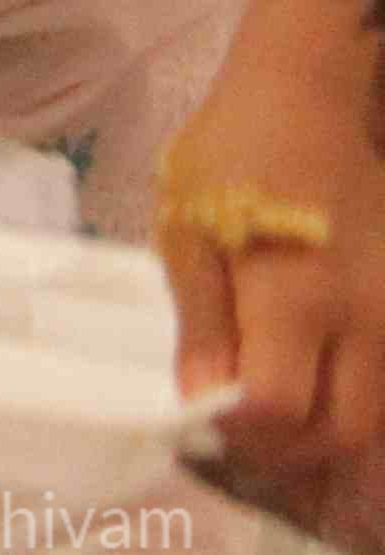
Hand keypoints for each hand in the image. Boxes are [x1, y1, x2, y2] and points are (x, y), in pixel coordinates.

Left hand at [165, 39, 384, 543]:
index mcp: (295, 299)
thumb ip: (201, 325)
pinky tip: (300, 385)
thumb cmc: (231, 158)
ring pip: (370, 414)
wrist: (306, 102)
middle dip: (285, 453)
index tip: (197, 420)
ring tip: (262, 417)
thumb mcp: (189, 235)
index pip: (278, 406)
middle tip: (233, 437)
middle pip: (341, 431)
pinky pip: (378, 380)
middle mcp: (359, 319)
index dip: (236, 430)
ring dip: (318, 435)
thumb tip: (202, 402)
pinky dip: (342, 401)